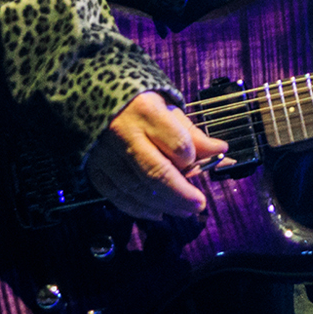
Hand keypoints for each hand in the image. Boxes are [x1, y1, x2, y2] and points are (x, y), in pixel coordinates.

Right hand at [86, 91, 229, 219]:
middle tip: (199, 205)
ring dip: (164, 205)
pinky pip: (117, 196)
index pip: (177, 144)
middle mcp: (124, 134)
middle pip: (156, 173)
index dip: (192, 159)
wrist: (91, 100)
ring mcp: (106, 154)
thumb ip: (193, 134)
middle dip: (181, 194)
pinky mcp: (94, 169)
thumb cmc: (139, 105)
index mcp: (147, 112)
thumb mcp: (169, 110)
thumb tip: (221, 151)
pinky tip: (158, 213)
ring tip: (185, 210)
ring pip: (137, 188)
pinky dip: (139, 209)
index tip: (203, 161)